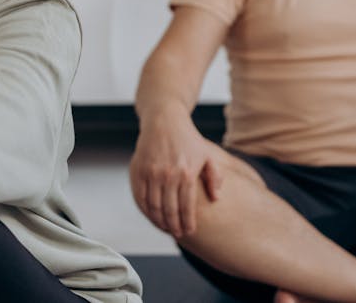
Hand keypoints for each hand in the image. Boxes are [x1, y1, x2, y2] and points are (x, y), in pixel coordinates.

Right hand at [129, 112, 223, 238]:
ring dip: (160, 221)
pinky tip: (152, 216)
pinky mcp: (138, 170)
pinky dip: (145, 211)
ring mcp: (151, 173)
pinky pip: (140, 197)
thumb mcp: (207, 156)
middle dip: (174, 226)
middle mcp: (168, 175)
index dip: (188, 222)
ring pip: (154, 207)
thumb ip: (215, 177)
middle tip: (178, 234)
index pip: (187, 207)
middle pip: (170, 210)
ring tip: (166, 228)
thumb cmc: (188, 139)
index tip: (189, 231)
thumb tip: (216, 199)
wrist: (164, 121)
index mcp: (187, 173)